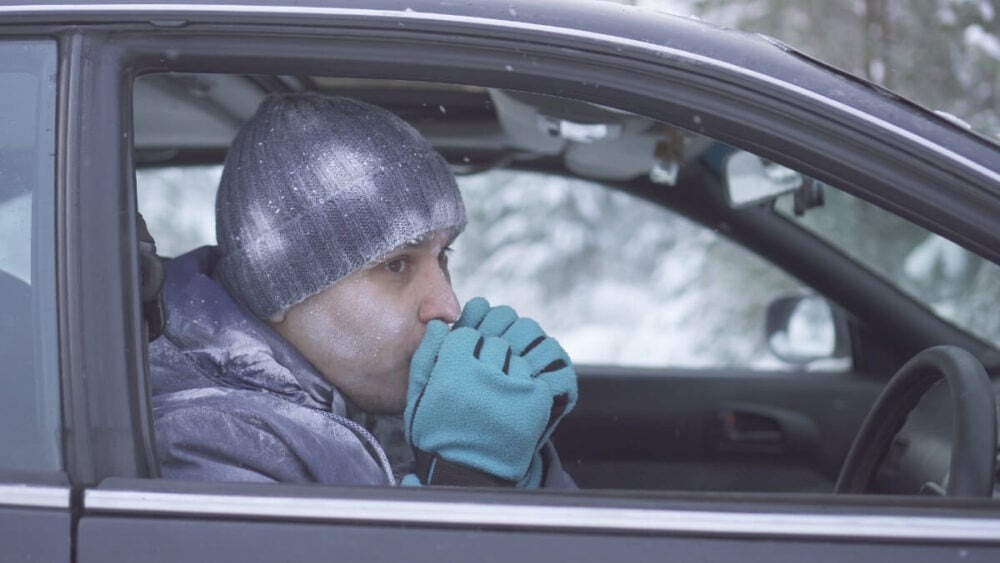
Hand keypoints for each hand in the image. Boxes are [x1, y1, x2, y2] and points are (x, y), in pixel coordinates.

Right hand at [404, 308, 575, 485]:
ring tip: (497, 396)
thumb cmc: (438, 435)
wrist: (466, 476)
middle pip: (494, 343)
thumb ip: (427, 355)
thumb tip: (438, 323)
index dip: (466, 348)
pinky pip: (534, 376)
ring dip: (508, 371)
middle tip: (483, 383)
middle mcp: (483, 376)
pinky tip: (512, 404)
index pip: (467, 335)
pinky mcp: (534, 401)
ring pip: (516, 358)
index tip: (465, 364)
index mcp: (452, 370)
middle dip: (488, 357)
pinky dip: (526, 386)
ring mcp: (511, 388)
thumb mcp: (419, 396)